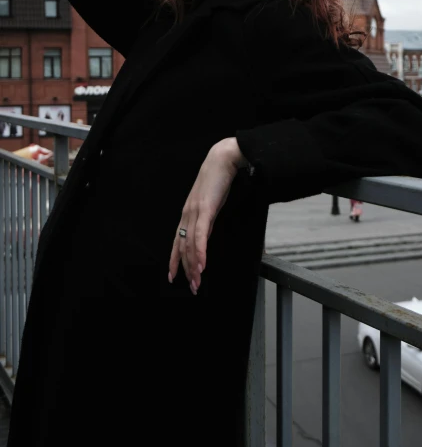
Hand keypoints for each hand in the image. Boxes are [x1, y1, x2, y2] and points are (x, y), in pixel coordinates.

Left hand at [168, 138, 247, 293]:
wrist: (223, 159)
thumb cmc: (218, 179)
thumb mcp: (211, 204)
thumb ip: (207, 220)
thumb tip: (207, 234)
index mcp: (188, 214)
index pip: (177, 242)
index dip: (175, 260)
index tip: (174, 277)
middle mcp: (187, 214)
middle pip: (182, 247)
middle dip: (186, 269)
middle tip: (192, 287)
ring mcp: (194, 212)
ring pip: (190, 245)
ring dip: (194, 265)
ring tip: (197, 281)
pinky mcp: (204, 209)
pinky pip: (200, 235)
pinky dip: (200, 251)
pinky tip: (202, 264)